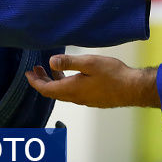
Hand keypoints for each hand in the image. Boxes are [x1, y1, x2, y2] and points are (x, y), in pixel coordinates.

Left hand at [25, 54, 158, 107]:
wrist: (132, 88)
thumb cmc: (114, 75)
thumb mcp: (90, 63)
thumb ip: (69, 62)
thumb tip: (51, 61)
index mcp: (71, 89)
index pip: (45, 89)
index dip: (34, 81)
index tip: (28, 73)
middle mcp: (75, 97)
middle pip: (52, 92)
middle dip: (42, 81)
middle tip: (36, 69)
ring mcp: (84, 100)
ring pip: (62, 93)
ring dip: (54, 82)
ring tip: (53, 70)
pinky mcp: (93, 99)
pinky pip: (73, 94)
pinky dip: (65, 85)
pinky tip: (72, 76)